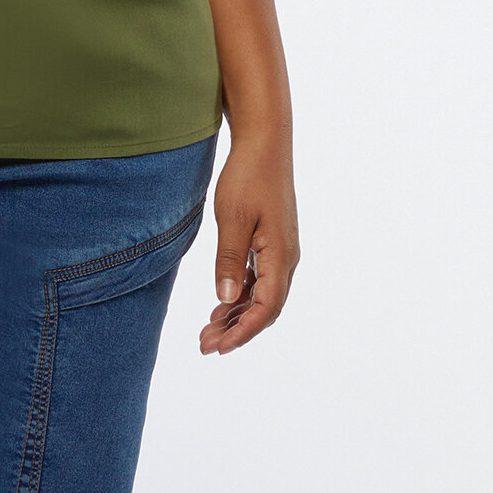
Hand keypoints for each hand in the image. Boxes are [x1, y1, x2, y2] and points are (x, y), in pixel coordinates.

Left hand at [199, 129, 298, 354]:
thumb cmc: (248, 177)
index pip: (266, 308)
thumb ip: (229, 260)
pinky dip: (241, 295)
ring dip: (237, 315)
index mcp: (281, 256)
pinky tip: (222, 303)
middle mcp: (286, 259)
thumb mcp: (232, 218)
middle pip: (265, 308)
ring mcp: (280, 251)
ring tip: (209, 330)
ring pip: (262, 295)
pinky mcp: (272, 242)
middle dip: (237, 330)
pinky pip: (259, 279)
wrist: (264, 144)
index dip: (243, 331)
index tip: (219, 347)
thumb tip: (226, 299)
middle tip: (205, 345)